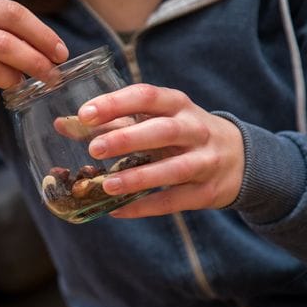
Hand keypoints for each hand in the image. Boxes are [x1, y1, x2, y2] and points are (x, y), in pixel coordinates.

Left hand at [77, 83, 244, 217]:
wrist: (241, 158)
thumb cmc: (183, 134)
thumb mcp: (156, 120)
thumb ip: (112, 121)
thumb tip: (64, 124)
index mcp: (178, 105)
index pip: (146, 96)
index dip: (115, 103)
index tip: (85, 113)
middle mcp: (195, 129)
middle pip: (162, 131)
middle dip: (127, 138)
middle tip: (94, 148)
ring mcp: (205, 161)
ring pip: (172, 169)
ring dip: (138, 177)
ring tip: (107, 184)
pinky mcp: (207, 192)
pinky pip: (174, 201)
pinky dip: (145, 207)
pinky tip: (118, 210)